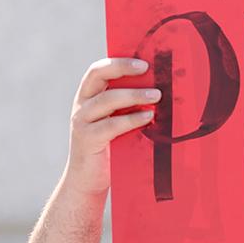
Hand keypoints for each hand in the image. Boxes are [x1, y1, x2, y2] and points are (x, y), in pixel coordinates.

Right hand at [63, 58, 158, 196]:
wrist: (89, 180)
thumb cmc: (111, 148)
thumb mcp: (119, 122)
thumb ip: (130, 107)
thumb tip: (161, 91)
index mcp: (89, 96)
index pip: (99, 69)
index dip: (119, 62)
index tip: (143, 62)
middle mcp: (82, 104)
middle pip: (98, 75)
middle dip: (122, 68)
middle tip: (147, 68)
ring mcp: (82, 121)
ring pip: (107, 99)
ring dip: (134, 95)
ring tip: (157, 96)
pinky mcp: (87, 139)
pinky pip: (111, 124)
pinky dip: (131, 119)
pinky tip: (148, 117)